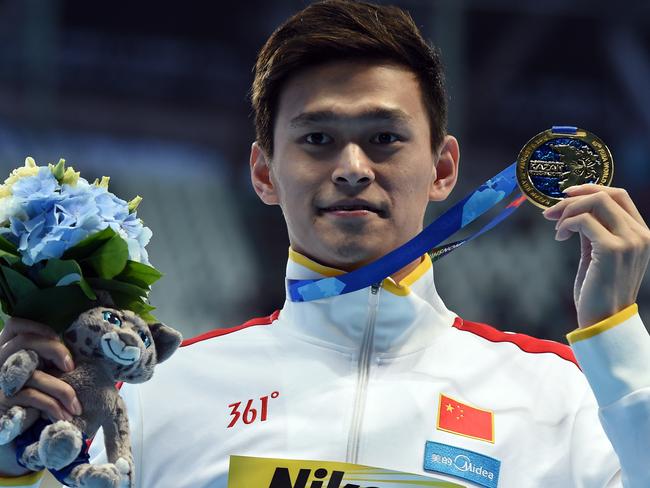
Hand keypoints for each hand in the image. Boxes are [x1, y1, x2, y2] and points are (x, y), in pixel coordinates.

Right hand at [0, 317, 81, 475]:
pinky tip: (64, 416)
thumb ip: (47, 360)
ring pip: (34, 374)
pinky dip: (53, 406)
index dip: (37, 327)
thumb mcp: (40, 374)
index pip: (15, 326)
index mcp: (8, 350)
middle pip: (25, 342)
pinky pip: (32, 397)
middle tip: (71, 368)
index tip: (59, 337)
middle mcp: (0, 362)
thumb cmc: (31, 400)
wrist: (9, 433)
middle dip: (55, 350)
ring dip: (62, 390)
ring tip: (76, 406)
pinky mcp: (2, 400)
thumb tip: (76, 351)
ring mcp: (0, 381)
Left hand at [543, 185, 649, 327]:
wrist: (604, 321)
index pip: (619, 195)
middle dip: (573, 199)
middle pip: (606, 194)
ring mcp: (629, 241)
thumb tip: (574, 210)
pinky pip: (584, 220)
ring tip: (556, 229)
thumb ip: (594, 231)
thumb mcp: (598, 254)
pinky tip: (560, 237)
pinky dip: (566, 224)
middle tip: (550, 213)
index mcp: (640, 233)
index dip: (590, 189)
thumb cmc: (598, 290)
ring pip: (596, 202)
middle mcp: (640, 234)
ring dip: (568, 211)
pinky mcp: (612, 249)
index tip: (565, 195)